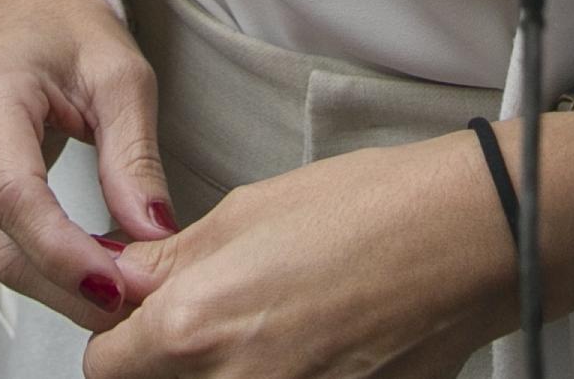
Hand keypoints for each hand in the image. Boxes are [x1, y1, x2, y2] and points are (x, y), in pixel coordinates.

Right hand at [0, 0, 175, 330]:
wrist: (23, 8)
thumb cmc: (71, 32)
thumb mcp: (122, 77)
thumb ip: (135, 157)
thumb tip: (154, 233)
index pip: (17, 197)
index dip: (65, 253)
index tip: (118, 286)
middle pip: (2, 242)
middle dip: (70, 286)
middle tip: (137, 302)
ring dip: (57, 281)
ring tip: (119, 276)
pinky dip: (36, 264)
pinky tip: (78, 256)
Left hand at [89, 137, 502, 378]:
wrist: (469, 242)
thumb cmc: (375, 213)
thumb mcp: (247, 211)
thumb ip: (173, 260)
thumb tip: (126, 278)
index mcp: (194, 327)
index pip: (104, 367)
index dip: (119, 335)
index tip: (136, 317)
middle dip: (167, 358)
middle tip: (209, 315)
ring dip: (224, 367)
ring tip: (269, 322)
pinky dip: (278, 374)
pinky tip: (308, 341)